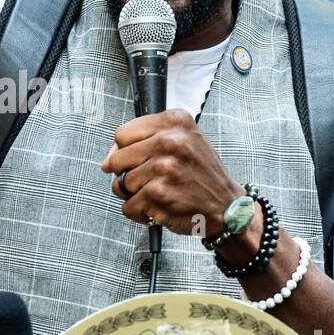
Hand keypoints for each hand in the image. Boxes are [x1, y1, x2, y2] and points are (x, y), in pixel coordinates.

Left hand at [99, 110, 244, 236]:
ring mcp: (162, 167)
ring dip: (136, 195)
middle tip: (151, 180)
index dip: (125, 151)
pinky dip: (140, 212)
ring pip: (121, 185)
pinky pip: (128, 206)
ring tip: (161, 193)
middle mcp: (169, 141)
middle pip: (117, 159)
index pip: (122, 133)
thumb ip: (145, 141)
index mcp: (174, 122)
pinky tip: (159, 207)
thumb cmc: (202, 175)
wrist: (227, 207)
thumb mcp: (184, 141)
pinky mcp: (157, 194)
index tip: (138, 160)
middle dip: (128, 174)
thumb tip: (106, 162)